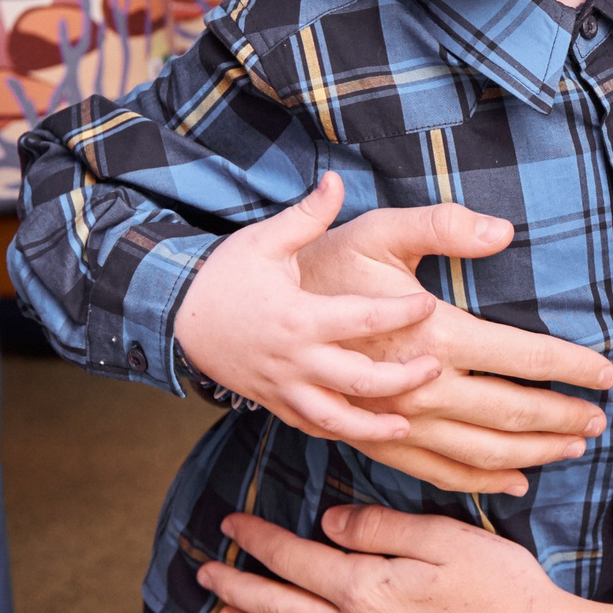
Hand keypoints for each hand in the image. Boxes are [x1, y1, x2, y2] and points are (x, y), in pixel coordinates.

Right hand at [172, 174, 465, 440]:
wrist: (178, 316)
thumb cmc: (226, 275)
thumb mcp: (264, 239)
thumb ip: (306, 216)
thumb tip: (335, 179)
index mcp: (298, 317)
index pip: (362, 319)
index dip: (400, 312)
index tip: (427, 304)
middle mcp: (293, 359)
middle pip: (358, 380)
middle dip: (401, 380)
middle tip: (434, 367)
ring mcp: (282, 387)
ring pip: (335, 418)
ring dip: (374, 427)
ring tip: (409, 423)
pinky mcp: (274, 403)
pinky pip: (311, 427)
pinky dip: (341, 433)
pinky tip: (370, 432)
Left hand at [201, 508, 577, 612]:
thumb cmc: (501, 587)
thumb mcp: (444, 536)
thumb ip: (378, 529)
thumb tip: (325, 526)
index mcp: (367, 589)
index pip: (295, 559)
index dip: (258, 539)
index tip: (231, 524)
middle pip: (281, 608)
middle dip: (238, 587)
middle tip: (205, 571)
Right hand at [292, 203, 612, 495]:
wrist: (248, 318)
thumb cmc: (323, 265)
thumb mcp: (381, 231)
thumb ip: (444, 226)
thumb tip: (505, 230)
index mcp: (431, 332)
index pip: (523, 354)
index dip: (571, 366)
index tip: (608, 374)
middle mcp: (418, 386)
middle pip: (510, 411)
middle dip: (563, 418)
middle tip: (601, 422)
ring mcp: (395, 421)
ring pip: (480, 451)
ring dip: (533, 452)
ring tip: (573, 449)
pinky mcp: (373, 439)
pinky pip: (435, 472)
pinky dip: (480, 482)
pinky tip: (514, 483)